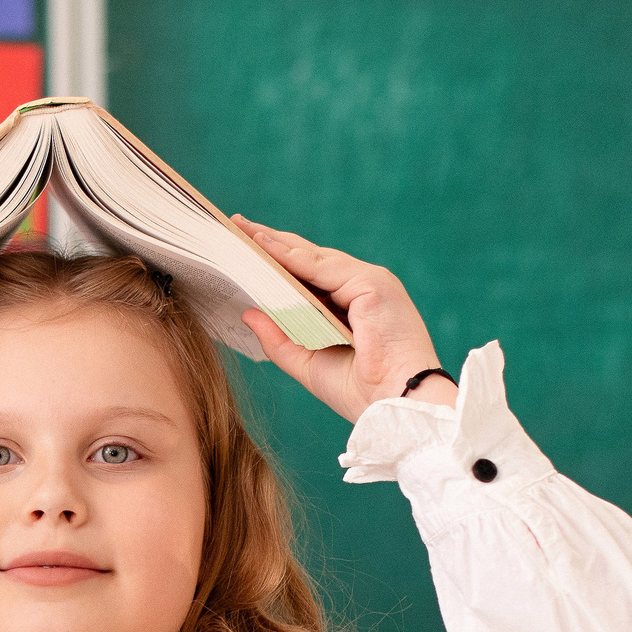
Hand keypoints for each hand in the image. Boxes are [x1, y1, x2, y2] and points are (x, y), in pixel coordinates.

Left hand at [231, 216, 454, 419]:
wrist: (393, 405)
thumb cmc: (360, 391)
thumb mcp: (307, 361)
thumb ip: (278, 337)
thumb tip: (248, 312)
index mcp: (351, 305)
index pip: (308, 274)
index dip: (277, 260)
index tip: (244, 247)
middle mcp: (361, 288)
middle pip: (310, 258)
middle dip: (273, 242)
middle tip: (237, 226)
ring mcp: (370, 282)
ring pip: (315, 257)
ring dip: (278, 244)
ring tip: (244, 232)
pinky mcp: (374, 284)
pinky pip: (326, 268)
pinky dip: (294, 258)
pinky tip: (267, 249)